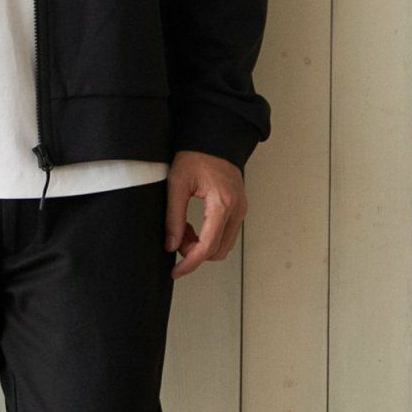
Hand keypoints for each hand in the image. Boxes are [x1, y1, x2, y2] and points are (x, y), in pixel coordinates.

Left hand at [164, 152, 246, 277]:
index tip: (176, 271)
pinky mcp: (238, 209)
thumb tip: (171, 245)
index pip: (208, 246)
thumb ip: (173, 217)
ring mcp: (240, 210)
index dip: (190, 263)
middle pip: (218, 251)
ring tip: (182, 228)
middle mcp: (236, 210)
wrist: (214, 139)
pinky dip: (208, 236)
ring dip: (201, 245)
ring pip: (222, 245)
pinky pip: (224, 234)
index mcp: (222, 204)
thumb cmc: (196, 155)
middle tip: (175, 238)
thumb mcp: (176, 184)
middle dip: (194, 253)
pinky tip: (192, 225)